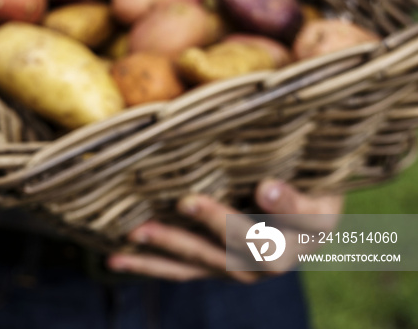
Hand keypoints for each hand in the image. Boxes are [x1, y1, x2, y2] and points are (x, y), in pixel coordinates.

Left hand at [106, 180, 343, 281]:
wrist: (294, 209)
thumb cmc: (300, 174)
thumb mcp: (311, 163)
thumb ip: (295, 158)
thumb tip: (270, 175)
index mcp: (312, 226)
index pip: (305, 218)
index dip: (286, 206)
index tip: (267, 188)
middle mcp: (281, 257)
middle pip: (251, 249)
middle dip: (216, 225)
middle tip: (187, 202)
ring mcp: (244, 268)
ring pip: (209, 263)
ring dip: (171, 247)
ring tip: (137, 233)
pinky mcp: (214, 269)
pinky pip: (182, 271)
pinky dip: (149, 265)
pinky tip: (117, 259)